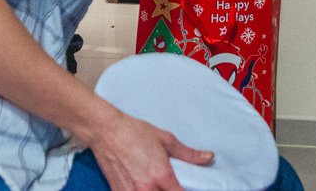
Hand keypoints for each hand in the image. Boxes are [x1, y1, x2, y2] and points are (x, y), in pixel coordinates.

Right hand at [88, 111, 213, 190]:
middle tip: (170, 185)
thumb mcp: (165, 140)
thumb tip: (208, 158)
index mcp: (161, 176)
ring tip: (157, 185)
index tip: (187, 189)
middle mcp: (146, 188)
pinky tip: (142, 185)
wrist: (106, 131)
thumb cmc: (134, 132)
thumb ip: (188, 154)